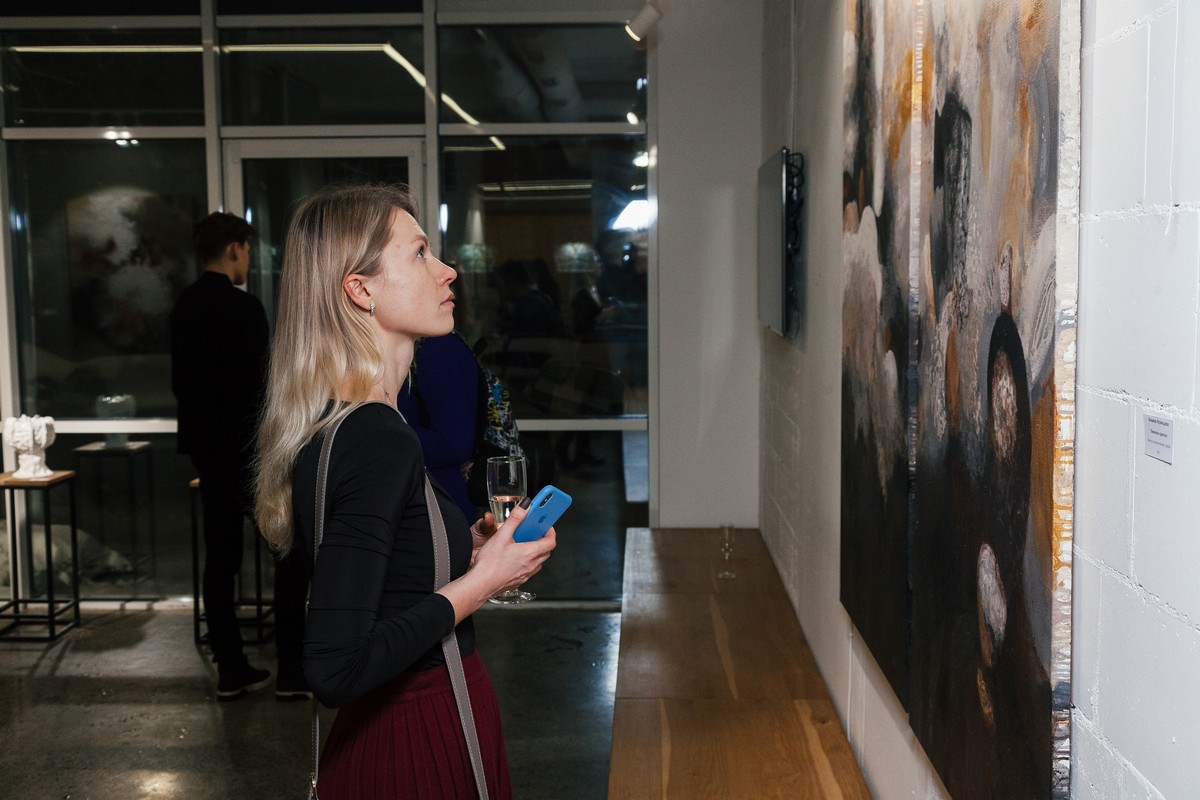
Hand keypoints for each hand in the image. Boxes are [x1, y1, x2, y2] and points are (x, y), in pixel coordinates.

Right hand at [438, 499, 556, 621]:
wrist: (480, 585)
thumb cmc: (489, 563)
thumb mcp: (502, 535)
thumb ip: (515, 518)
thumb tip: (525, 506)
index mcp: (530, 553)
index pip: (551, 541)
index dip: (551, 531)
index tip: (546, 525)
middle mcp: (531, 565)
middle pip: (546, 551)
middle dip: (543, 540)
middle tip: (534, 532)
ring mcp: (525, 575)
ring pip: (538, 561)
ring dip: (535, 551)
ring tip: (524, 544)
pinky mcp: (518, 581)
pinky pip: (529, 570)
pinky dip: (527, 561)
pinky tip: (514, 558)